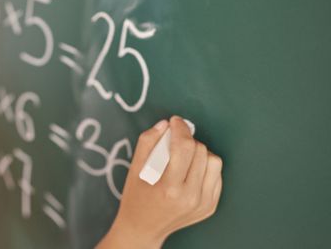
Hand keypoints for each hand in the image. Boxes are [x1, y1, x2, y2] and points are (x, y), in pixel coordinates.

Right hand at [96, 116, 222, 248]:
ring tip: (184, 157)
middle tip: (174, 142)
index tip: (174, 121)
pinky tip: (190, 170)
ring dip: (199, 152)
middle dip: (187, 140)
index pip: (184, 147)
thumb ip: (147, 142)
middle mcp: (190, 197)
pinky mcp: (211, 206)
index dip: (180, 128)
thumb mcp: (134, 168)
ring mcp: (203, 203)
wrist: (143, 228)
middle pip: (200, 150)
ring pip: (214, 161)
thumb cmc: (136, 196)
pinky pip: (216, 175)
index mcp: (169, 187)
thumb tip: (165, 124)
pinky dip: (205, 166)